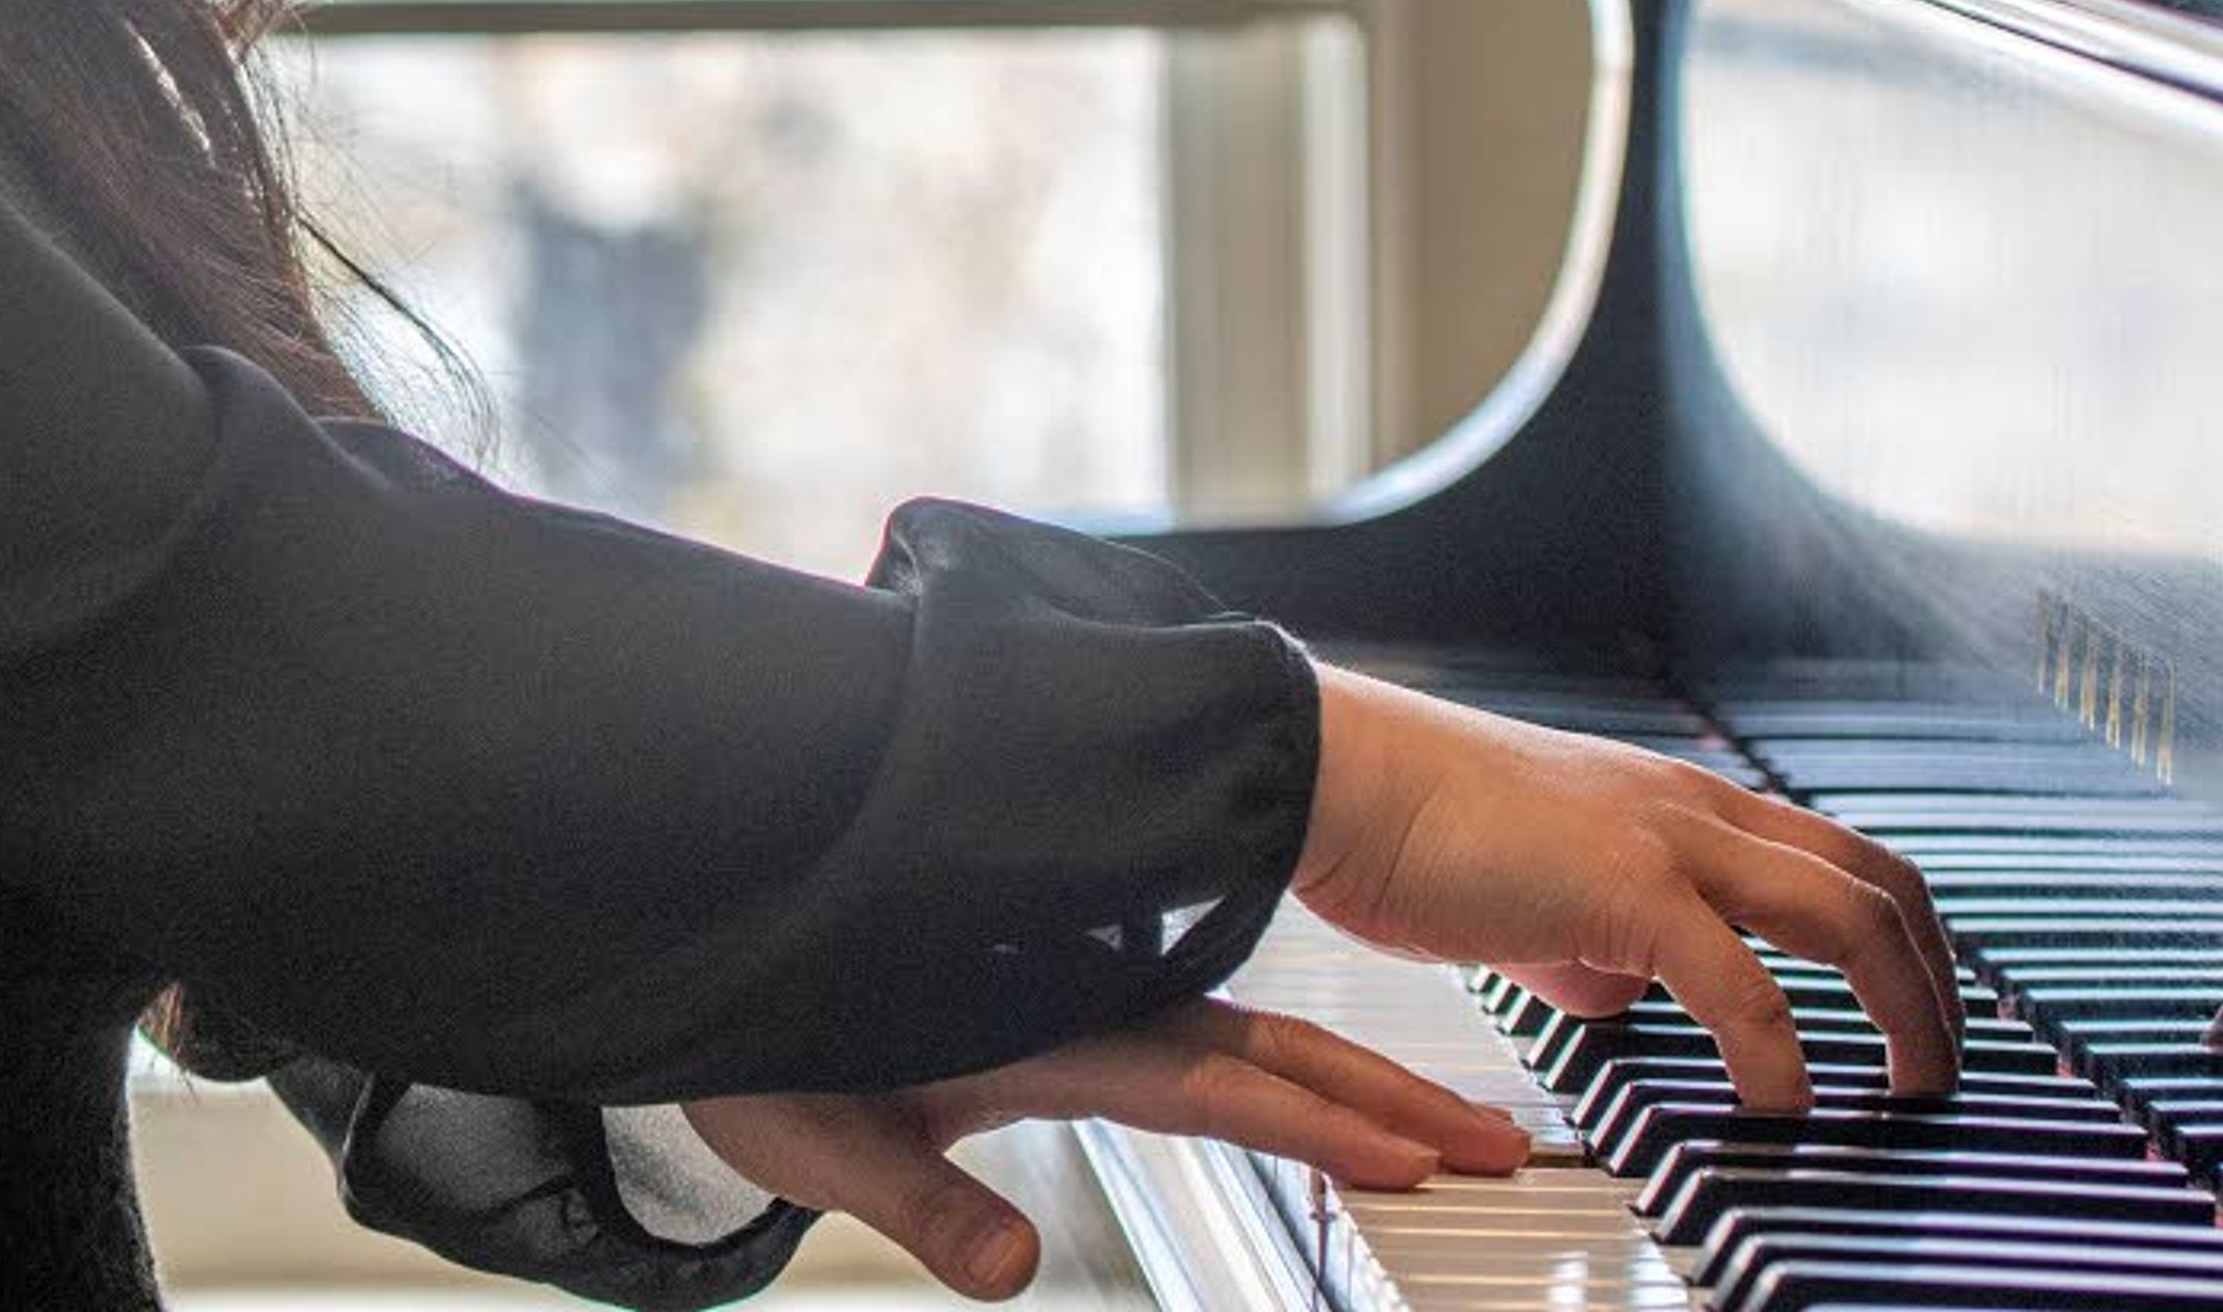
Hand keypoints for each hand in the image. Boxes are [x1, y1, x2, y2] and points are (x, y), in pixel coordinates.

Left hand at [676, 997, 1532, 1301]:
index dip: (1312, 1122)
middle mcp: (1081, 1005)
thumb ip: (920, 1205)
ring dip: (1356, 1080)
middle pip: (1264, 1047)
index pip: (1208, 1084)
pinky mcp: (1078, 1011)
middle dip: (1387, 1099)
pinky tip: (1331, 1091)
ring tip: (1454, 1126)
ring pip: (1251, 1034)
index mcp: (1040, 1031)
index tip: (1411, 1159)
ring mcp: (1088, 1003)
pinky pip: (1211, 1035)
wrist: (723, 952)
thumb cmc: (767, 1054)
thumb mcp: (823, 1139)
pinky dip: (1290, 1065)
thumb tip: (1009, 1270)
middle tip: (1499, 1144)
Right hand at [1295, 664, 1962, 1111]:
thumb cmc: (1410, 832)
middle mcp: (1692, 808)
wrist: (1335, 778)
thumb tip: (1625, 994)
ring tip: (1905, 1092)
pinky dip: (1783, 1060)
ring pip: (1848, 914)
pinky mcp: (1626, 888)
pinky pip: (1745, 989)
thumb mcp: (1533, 894)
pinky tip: (1781, 1109)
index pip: (1833, 857)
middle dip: (1935, 981)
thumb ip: (1597, 942)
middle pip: (1878, 879)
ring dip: (1904, 1011)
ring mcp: (1667, 839)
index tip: (1913, 1014)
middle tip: (1939, 1069)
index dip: (1899, 939)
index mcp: (1675, 803)